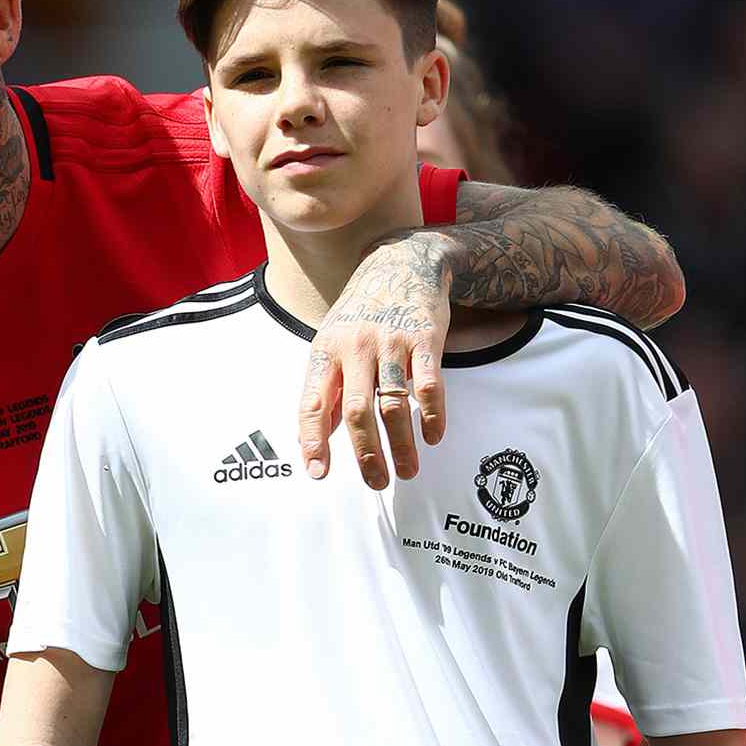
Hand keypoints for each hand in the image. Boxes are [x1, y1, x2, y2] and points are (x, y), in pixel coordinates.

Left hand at [299, 233, 451, 488]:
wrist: (402, 262)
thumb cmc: (360, 315)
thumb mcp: (331, 344)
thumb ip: (326, 392)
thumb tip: (314, 442)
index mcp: (325, 352)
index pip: (312, 403)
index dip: (312, 440)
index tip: (319, 473)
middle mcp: (354, 347)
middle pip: (357, 411)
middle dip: (366, 454)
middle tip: (377, 483)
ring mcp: (390, 342)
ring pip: (394, 404)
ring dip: (402, 445)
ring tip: (407, 472)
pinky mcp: (425, 338)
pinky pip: (429, 384)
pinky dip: (432, 415)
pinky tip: (432, 437)